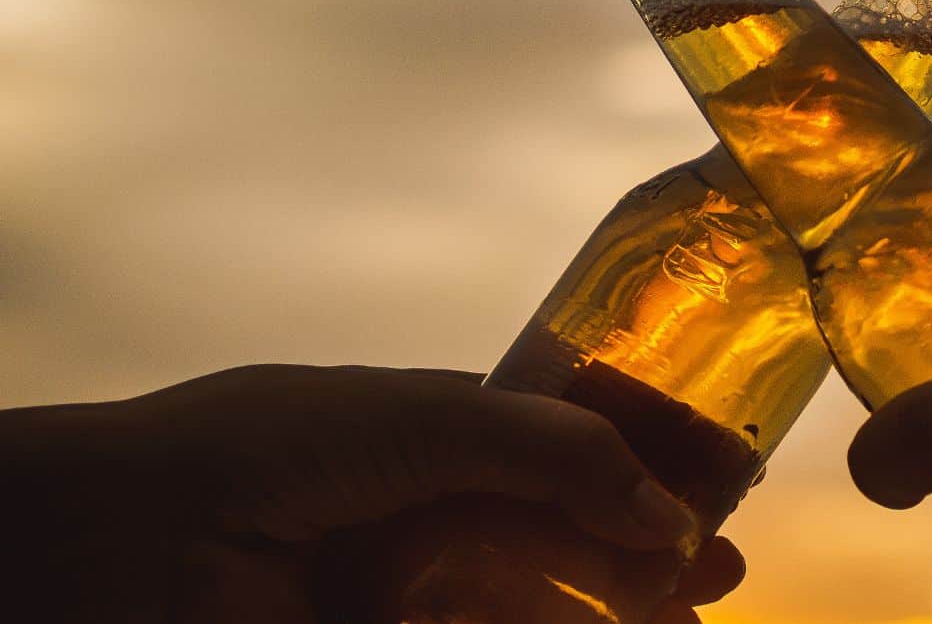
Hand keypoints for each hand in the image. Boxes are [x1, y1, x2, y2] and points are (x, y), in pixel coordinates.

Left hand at [3, 364, 743, 622]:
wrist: (128, 539)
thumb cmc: (268, 447)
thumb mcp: (426, 416)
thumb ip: (549, 449)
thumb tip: (662, 506)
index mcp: (446, 431)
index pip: (569, 452)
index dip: (641, 477)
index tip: (707, 506)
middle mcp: (437, 510)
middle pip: (567, 536)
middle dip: (645, 557)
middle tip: (715, 581)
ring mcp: (416, 587)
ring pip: (538, 603)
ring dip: (613, 613)